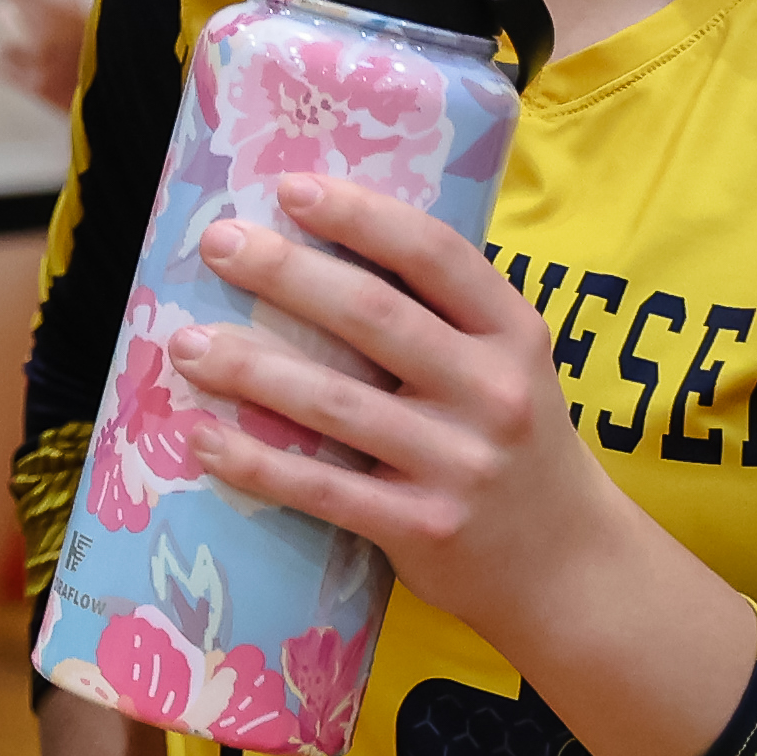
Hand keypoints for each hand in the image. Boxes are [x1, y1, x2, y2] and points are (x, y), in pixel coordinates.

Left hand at [170, 175, 755, 755]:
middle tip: (218, 245)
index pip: (436, 254)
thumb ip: (439, 315)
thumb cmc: (513, 443)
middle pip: (373, 316)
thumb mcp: (506, 365)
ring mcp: (460, 463)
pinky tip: (201, 437)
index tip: (289, 188)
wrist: (570, 567)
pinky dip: (256, 463)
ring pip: (335, 402)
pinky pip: (322, 489)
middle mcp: (493, 391)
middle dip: (286, 274)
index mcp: (513, 333)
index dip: (361, 215)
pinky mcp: (424, 528)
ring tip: (186, 343)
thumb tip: (315, 244)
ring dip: (251, 368)